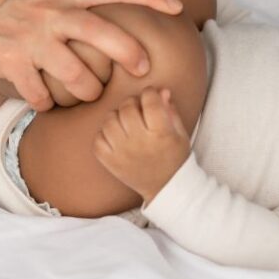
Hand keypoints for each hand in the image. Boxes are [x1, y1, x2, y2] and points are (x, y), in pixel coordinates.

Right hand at [0, 0, 184, 110]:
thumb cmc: (8, 2)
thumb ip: (78, 0)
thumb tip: (117, 13)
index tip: (177, 5)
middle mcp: (52, 14)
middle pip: (103, 34)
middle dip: (129, 54)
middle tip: (143, 69)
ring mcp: (31, 39)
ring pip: (77, 76)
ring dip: (88, 92)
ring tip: (88, 94)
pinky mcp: (11, 63)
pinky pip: (41, 96)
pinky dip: (47, 104)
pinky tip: (45, 101)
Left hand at [94, 87, 190, 201]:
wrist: (165, 187)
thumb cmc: (175, 157)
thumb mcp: (180, 133)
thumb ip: (170, 110)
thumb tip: (161, 91)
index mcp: (161, 133)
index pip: (150, 101)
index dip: (150, 93)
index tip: (151, 95)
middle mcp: (140, 142)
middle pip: (127, 107)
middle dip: (133, 102)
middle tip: (138, 109)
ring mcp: (122, 153)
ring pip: (109, 120)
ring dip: (117, 116)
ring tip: (125, 121)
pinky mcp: (110, 162)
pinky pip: (98, 139)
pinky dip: (104, 134)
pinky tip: (116, 136)